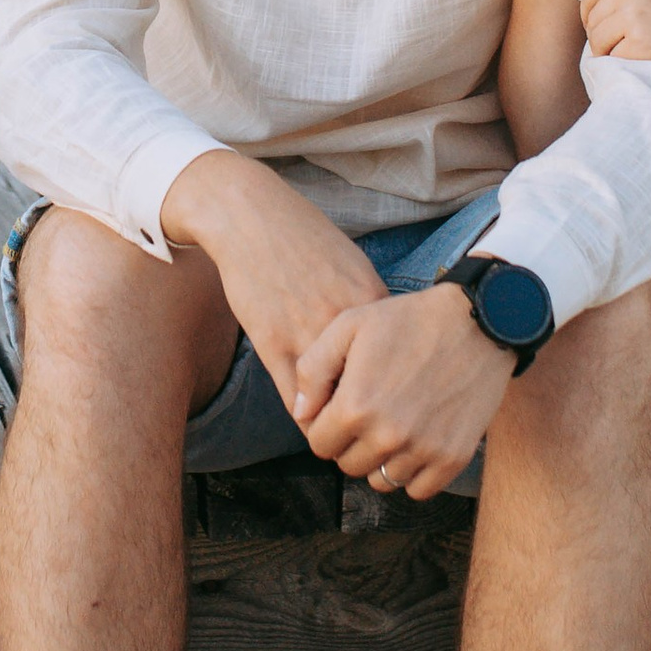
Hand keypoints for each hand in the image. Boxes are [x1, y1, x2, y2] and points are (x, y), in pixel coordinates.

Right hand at [157, 148, 384, 407]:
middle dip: (375, 418)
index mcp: (373, 304)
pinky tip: (310, 418)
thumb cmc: (304, 239)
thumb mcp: (354, 266)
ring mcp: (309, 335)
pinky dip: (307, 419)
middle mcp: (347, 324)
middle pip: (373, 393)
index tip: (394, 407)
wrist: (250, 216)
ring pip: (335, 407)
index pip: (400, 369)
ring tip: (341, 434)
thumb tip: (395, 343)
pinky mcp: (273, 344)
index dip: (398, 394)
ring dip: (340, 427)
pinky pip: (297, 402)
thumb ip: (374, 308)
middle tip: (371, 431)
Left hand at [291, 284, 511, 496]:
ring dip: (381, 459)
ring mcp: (422, 450)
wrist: (476, 323)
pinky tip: (414, 443)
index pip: (320, 445)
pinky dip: (412, 473)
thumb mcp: (348, 326)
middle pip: (349, 466)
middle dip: (351, 443)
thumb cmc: (407, 320)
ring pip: (382, 480)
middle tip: (368, 413)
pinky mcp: (453, 458)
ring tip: (392, 426)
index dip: (326, 426)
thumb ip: (313, 370)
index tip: (340, 408)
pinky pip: (418, 490)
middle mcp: (387, 436)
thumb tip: (301, 414)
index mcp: (355, 407)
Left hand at [582, 0, 650, 69]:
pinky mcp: (642, 44)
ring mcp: (633, 17)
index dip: (592, 13)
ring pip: (598, 40)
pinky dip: (620, 61)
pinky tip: (635, 61)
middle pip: (591, 19)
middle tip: (612, 42)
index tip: (604, 23)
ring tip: (621, 53)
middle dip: (598, 32)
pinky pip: (614, 57)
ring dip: (605, 50)